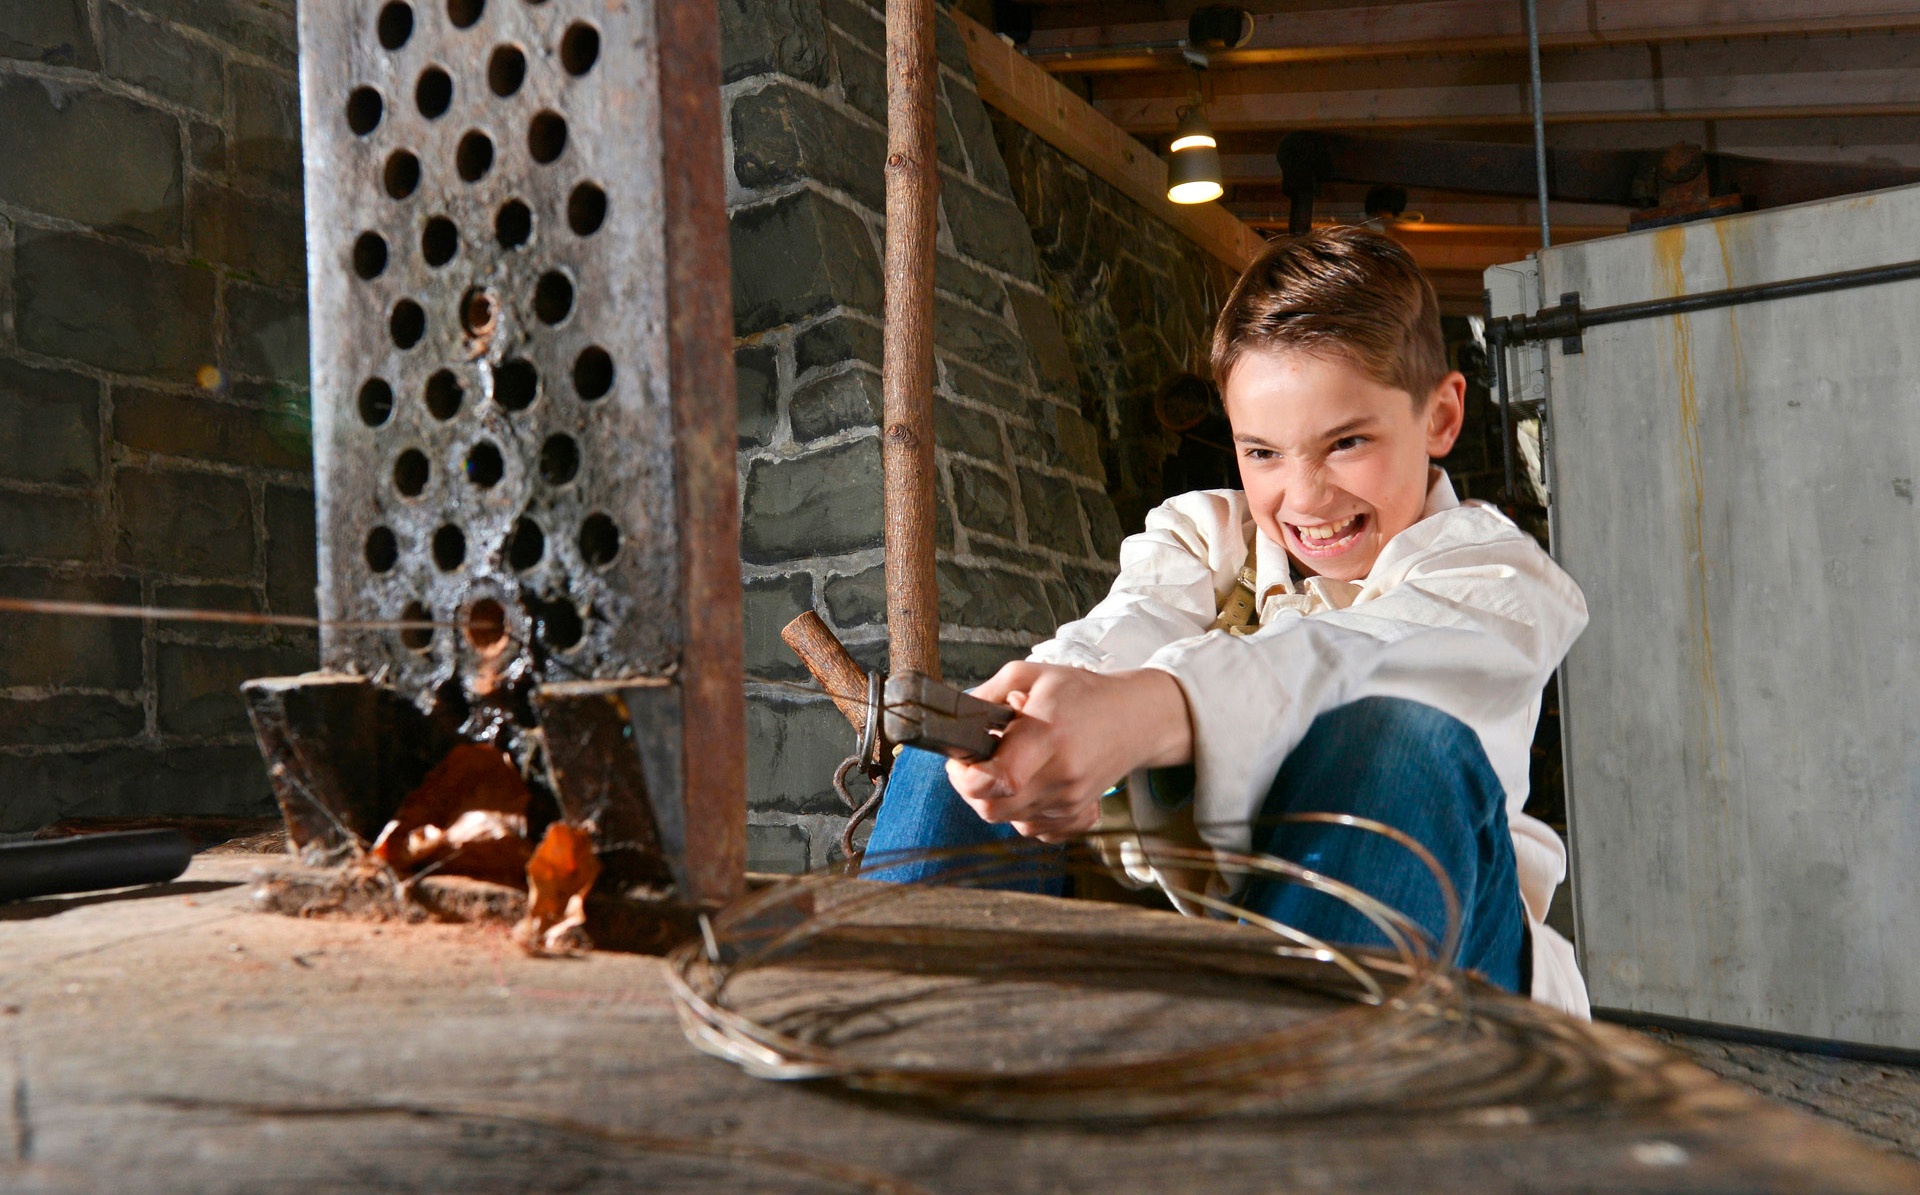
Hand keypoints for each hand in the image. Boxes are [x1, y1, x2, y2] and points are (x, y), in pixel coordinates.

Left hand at [945, 662, 1192, 842]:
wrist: (1137, 719)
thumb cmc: (1083, 694)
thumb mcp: (1033, 674)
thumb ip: (987, 693)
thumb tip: (955, 716)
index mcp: (1047, 736)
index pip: (995, 781)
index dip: (965, 776)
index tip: (962, 759)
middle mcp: (1061, 775)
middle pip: (992, 809)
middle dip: (973, 790)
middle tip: (978, 763)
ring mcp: (1071, 800)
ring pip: (1010, 821)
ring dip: (999, 799)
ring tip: (1013, 766)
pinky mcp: (1079, 815)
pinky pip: (1035, 831)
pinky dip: (1024, 814)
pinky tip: (1032, 785)